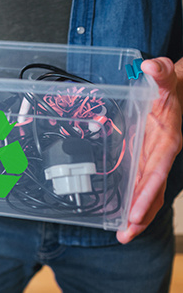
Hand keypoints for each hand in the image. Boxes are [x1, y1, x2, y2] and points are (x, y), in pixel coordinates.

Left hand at [116, 57, 182, 243]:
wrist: (177, 90)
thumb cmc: (170, 86)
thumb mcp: (165, 77)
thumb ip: (160, 73)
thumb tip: (150, 66)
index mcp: (167, 140)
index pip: (157, 171)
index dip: (148, 193)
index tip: (136, 214)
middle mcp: (162, 153)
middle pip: (154, 189)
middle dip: (141, 214)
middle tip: (125, 235)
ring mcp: (154, 158)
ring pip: (150, 191)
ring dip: (138, 213)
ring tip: (124, 234)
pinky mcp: (146, 157)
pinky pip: (144, 183)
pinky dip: (137, 199)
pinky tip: (125, 213)